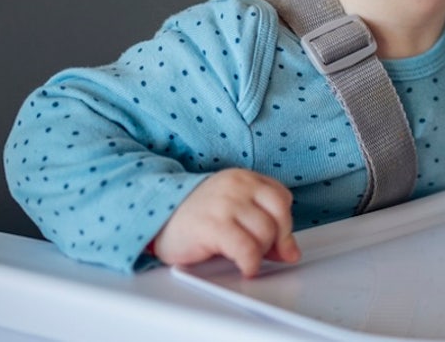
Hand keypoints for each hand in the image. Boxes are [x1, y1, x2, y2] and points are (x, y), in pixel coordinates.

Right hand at [150, 168, 299, 275]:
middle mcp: (237, 187)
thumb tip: (290, 251)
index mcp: (244, 178)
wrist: (154, 217)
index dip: (284, 224)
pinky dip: (251, 263)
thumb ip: (261, 223)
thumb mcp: (233, 212)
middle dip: (277, 240)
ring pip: (266, 232)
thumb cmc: (193, 217)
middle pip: (279, 215)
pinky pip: (247, 248)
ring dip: (261, 252)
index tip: (279, 241)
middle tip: (264, 253)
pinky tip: (245, 267)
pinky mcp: (213, 225)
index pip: (281, 198)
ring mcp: (226, 204)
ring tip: (247, 258)